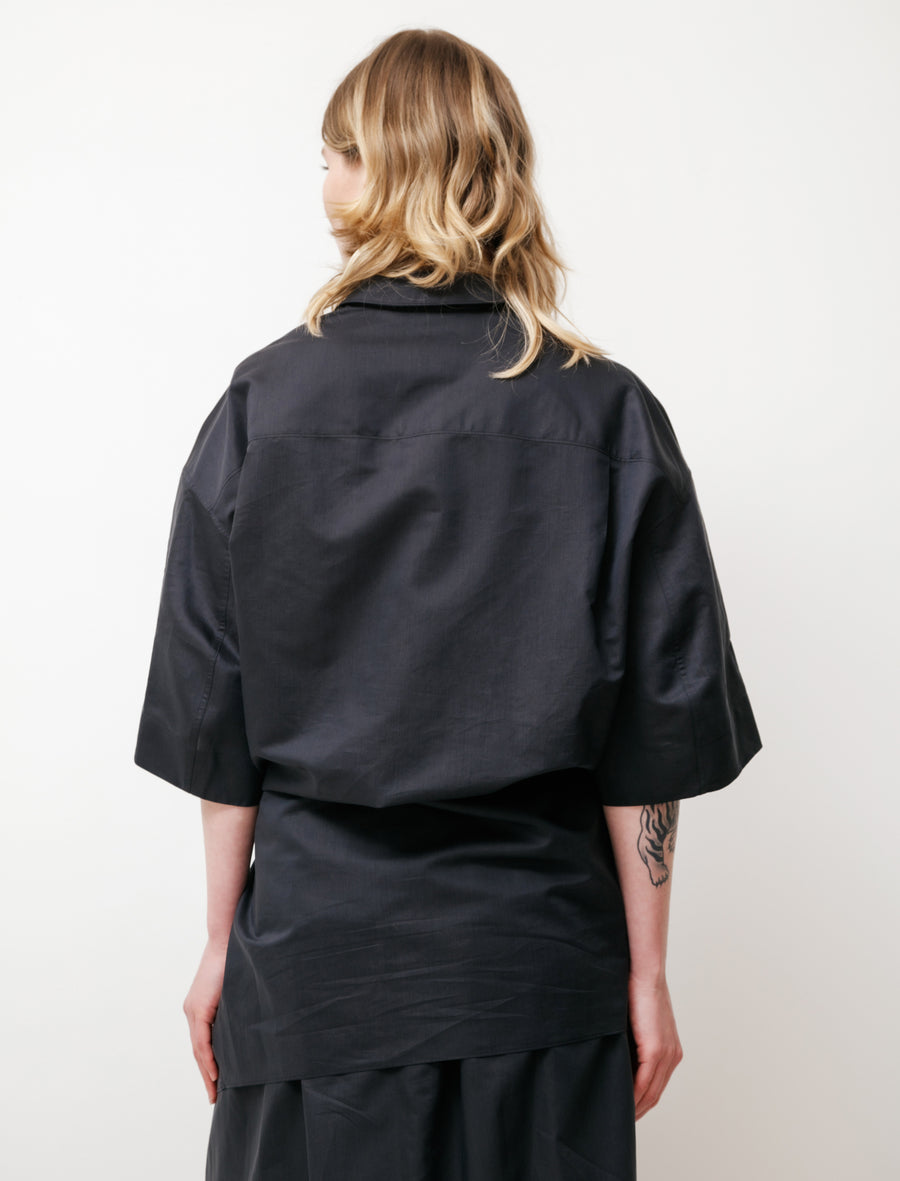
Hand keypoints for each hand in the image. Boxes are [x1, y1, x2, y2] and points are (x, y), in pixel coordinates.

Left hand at [183, 939, 227, 1103]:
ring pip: (198, 1049)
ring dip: (207, 1072)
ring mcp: (193, 1009)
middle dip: (206, 1074)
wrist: (228, 937)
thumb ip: (236, 1006)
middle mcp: (192, 1010)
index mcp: (199, 1006)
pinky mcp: (198, 1008)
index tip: (216, 1081)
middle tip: (214, 1095)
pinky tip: (214, 1074)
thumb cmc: (236, 958)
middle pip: (198, 1050)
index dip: (207, 1063)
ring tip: (215, 1091)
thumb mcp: (234, 989)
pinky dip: (208, 1059)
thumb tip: (248, 1023)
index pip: (202, 1042)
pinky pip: (202, 1041)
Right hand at [627, 972, 683, 1119]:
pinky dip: (632, 1095)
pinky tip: (620, 1102)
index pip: (656, 1086)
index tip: (625, 1111)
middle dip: (637, 1110)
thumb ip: (632, 1043)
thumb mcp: (636, 1024)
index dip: (641, 1102)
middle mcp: (672, 1055)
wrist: (643, 972)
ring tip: (615, 1117)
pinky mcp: (656, 1049)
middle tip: (617, 1122)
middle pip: (654, 1095)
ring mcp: (666, 1053)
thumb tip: (616, 1058)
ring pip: (649, 1092)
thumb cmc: (635, 991)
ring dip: (633, 1107)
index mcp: (670, 1050)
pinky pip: (643, 1082)